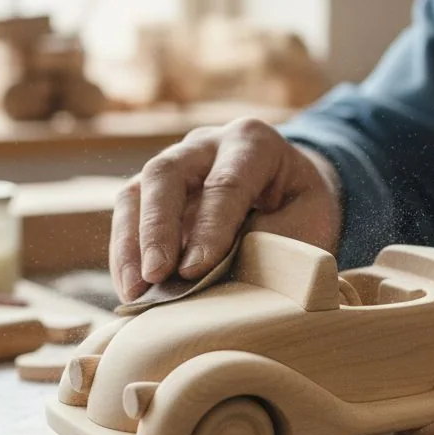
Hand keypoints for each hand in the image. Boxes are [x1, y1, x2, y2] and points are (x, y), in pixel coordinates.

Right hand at [111, 118, 342, 301]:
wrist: (290, 194)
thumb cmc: (302, 210)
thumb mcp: (308, 221)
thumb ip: (273, 242)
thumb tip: (227, 280)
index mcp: (253, 142)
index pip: (225, 183)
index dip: (209, 227)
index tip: (194, 270)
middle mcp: (206, 144)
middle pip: (166, 174)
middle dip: (157, 229)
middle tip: (155, 276)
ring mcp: (174, 164)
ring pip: (136, 192)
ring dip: (130, 245)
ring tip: (135, 292)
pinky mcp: (152, 190)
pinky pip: (127, 216)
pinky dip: (125, 255)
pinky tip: (132, 290)